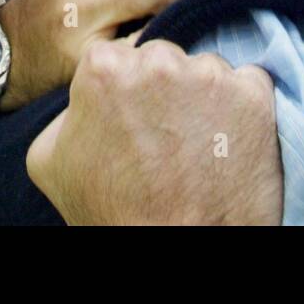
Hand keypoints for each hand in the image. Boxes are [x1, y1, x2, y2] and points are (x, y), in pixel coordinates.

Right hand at [27, 39, 282, 224]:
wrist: (175, 247)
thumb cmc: (112, 211)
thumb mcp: (51, 160)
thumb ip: (65, 112)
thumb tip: (84, 97)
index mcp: (104, 68)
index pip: (118, 56)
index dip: (126, 88)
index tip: (133, 117)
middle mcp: (159, 62)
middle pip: (164, 57)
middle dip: (165, 87)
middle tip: (164, 133)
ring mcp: (210, 76)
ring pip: (206, 69)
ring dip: (204, 96)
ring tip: (196, 143)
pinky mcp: (253, 97)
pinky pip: (249, 83)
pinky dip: (242, 107)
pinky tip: (227, 140)